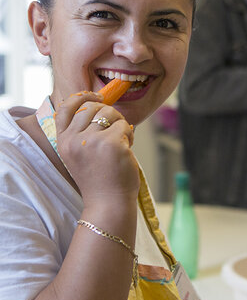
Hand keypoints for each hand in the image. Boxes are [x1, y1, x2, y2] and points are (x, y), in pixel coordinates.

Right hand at [54, 91, 138, 206]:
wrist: (108, 203)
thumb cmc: (99, 178)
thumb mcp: (80, 154)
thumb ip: (82, 131)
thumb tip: (99, 103)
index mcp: (63, 141)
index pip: (66, 108)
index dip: (81, 97)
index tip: (96, 96)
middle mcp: (74, 139)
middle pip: (92, 107)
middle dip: (108, 112)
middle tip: (116, 128)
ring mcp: (92, 141)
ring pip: (110, 113)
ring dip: (120, 123)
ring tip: (122, 140)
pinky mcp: (112, 143)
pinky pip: (125, 125)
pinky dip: (130, 134)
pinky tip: (128, 148)